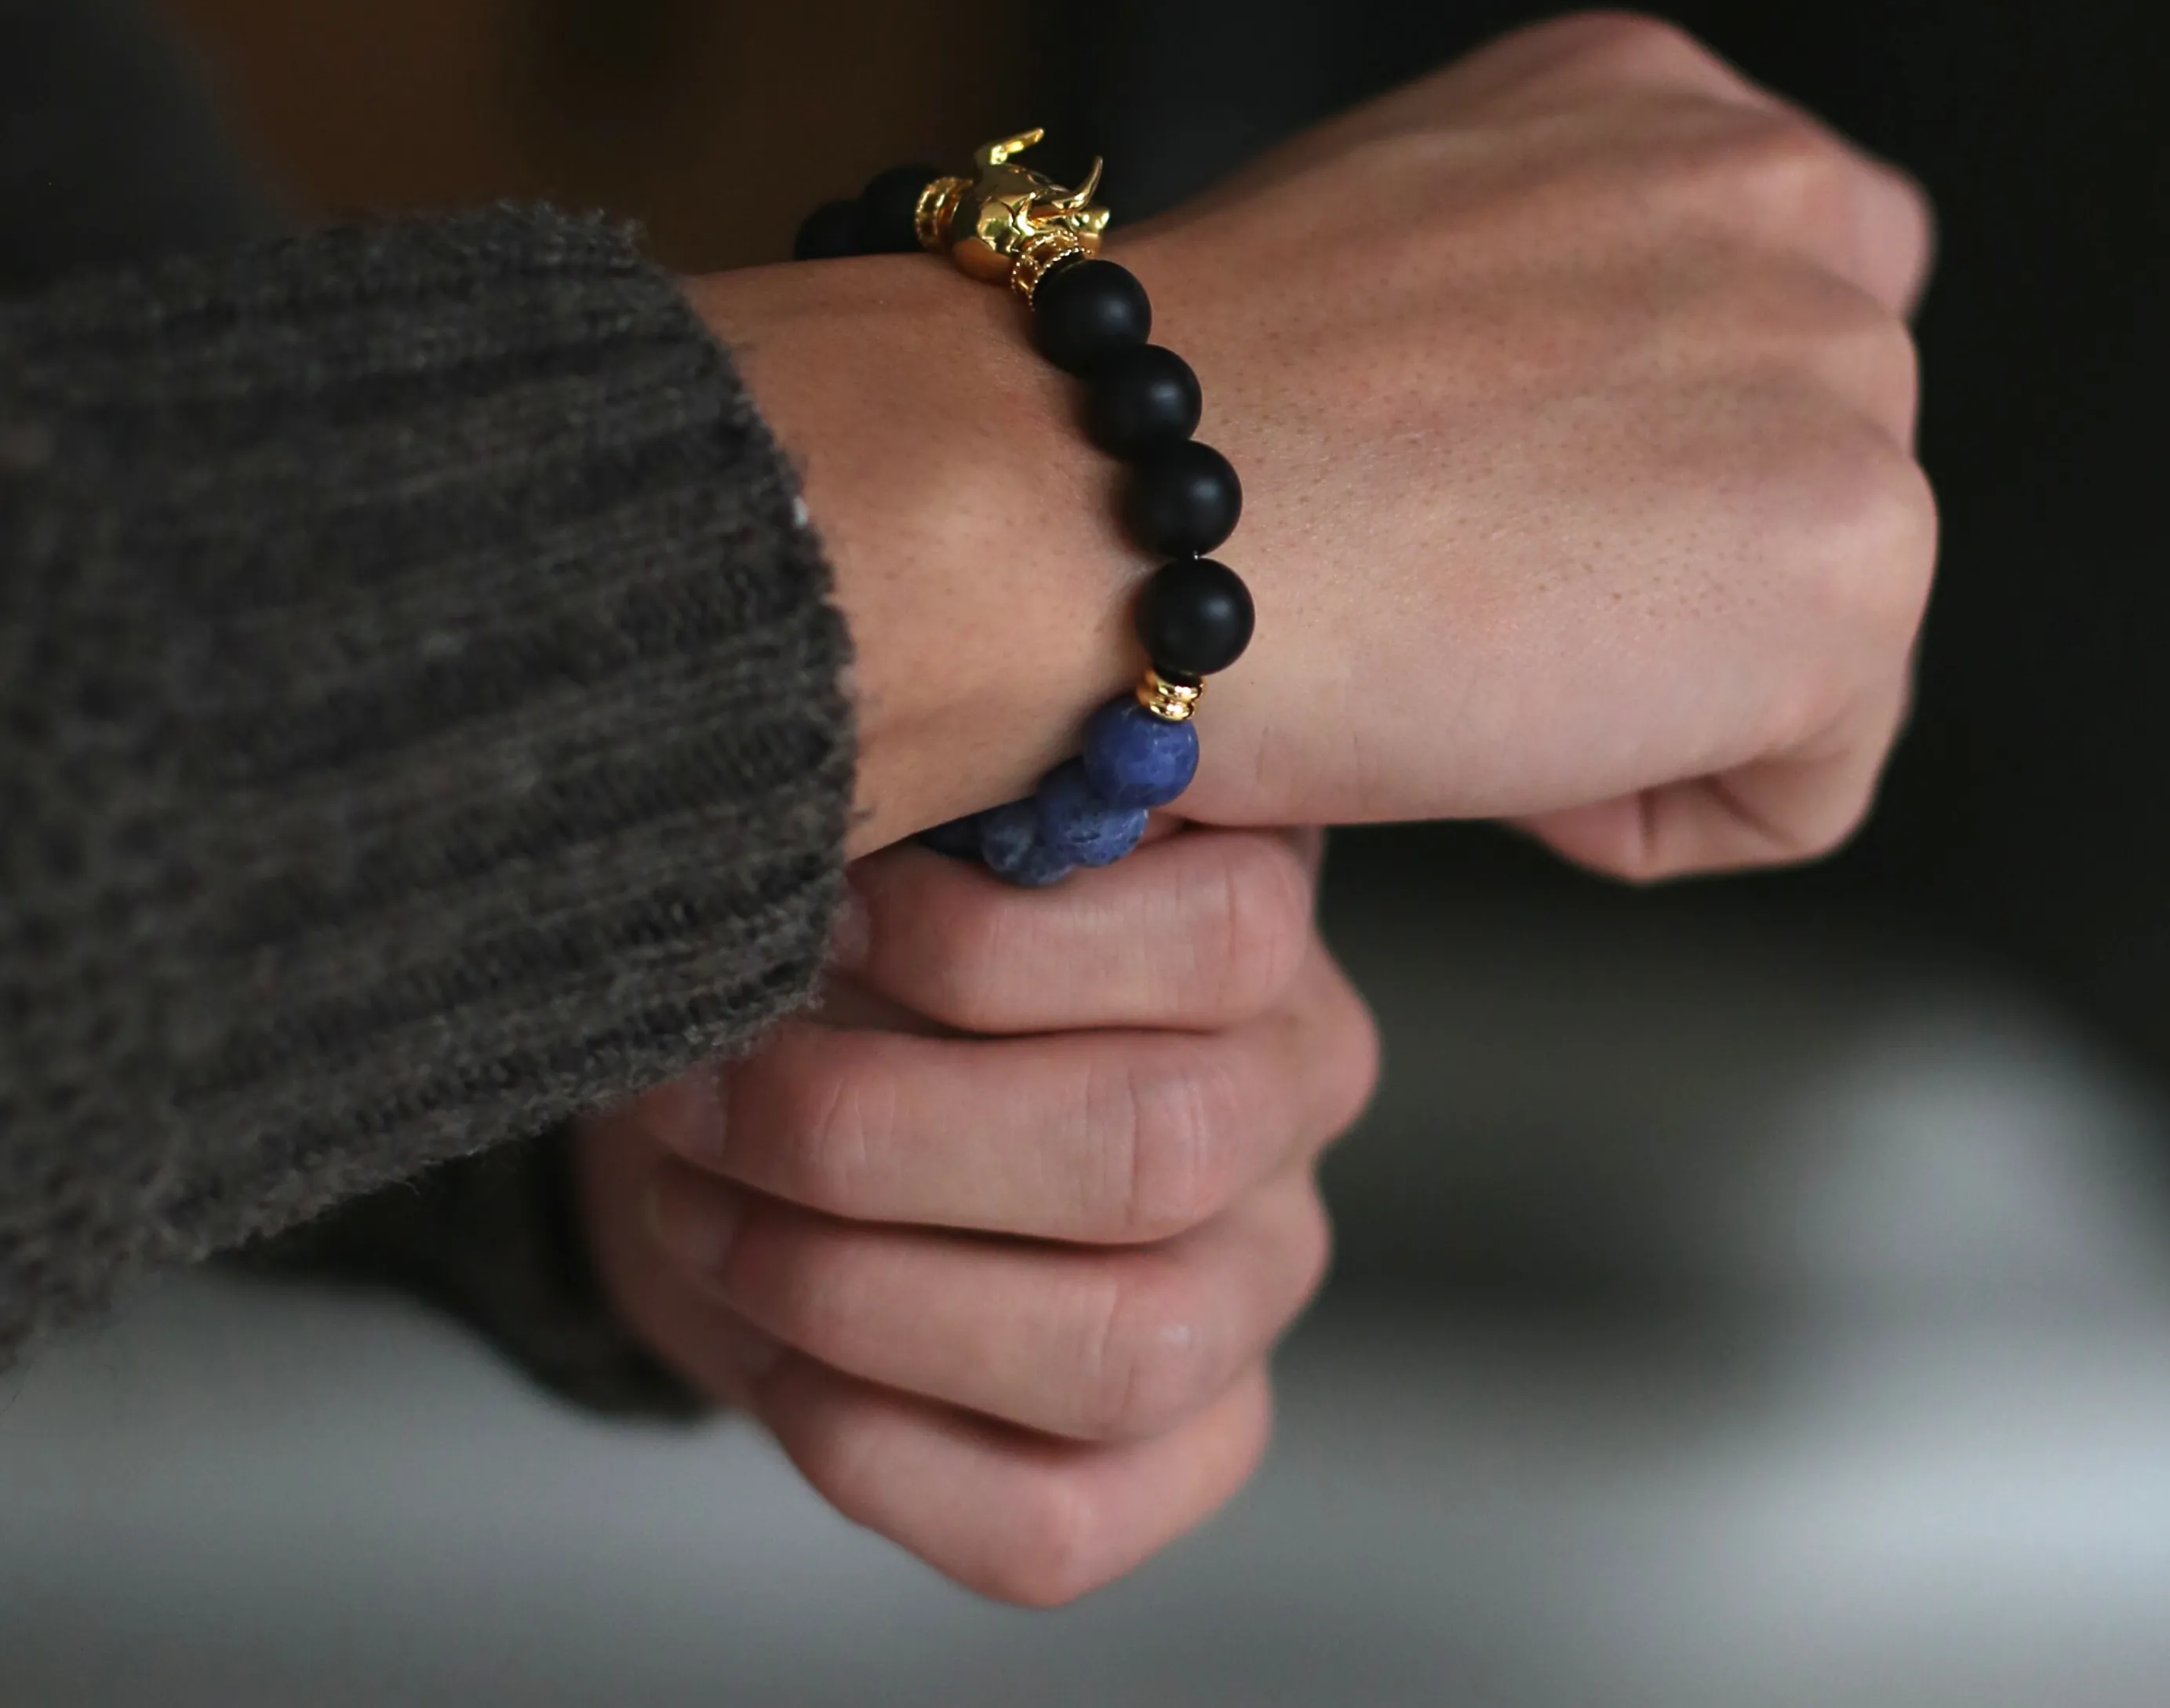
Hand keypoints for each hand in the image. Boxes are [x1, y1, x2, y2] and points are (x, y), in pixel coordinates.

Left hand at [576, 824, 1375, 1604]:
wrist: (798, 1101)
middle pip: (1154, 1148)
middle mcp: (1294, 1105)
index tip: (819, 918)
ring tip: (704, 1210)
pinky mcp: (1188, 1451)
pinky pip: (1053, 1521)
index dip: (989, 941)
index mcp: (1262, 931)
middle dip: (875, 1133)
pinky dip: (871, 1445)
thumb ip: (922, 821)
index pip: (1227, 935)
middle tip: (707, 1094)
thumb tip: (849, 819)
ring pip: (1118, 1348)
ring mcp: (1257, 1291)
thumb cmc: (855, 946)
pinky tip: (773, 1349)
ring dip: (854, 1288)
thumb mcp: (894, 841)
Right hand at [696, 11, 1934, 871]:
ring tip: (1450, 667)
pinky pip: (1810, 783)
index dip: (1629, 458)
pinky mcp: (1859, 556)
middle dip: (1651, 581)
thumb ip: (1548, 295)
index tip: (1472, 504)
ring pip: (1812, 634)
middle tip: (1444, 599)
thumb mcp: (1390, 258)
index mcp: (1652, 101)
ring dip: (1646, 698)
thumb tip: (1612, 456)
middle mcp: (1779, 193)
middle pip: (1805, 478)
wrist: (1085, 495)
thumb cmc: (1167, 421)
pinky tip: (1489, 749)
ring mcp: (1839, 367)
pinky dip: (1653, 815)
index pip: (1769, 315)